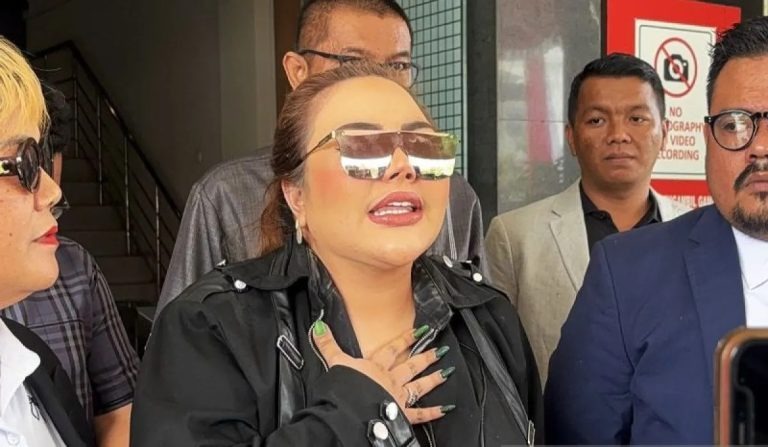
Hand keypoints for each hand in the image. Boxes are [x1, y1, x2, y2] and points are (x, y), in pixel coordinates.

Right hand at [312, 321, 454, 423]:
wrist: (351, 410)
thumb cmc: (344, 388)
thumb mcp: (335, 362)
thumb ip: (328, 345)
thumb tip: (319, 326)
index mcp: (375, 367)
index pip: (393, 349)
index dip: (406, 339)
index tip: (422, 330)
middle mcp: (390, 380)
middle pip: (411, 366)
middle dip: (426, 357)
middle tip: (441, 349)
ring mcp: (398, 397)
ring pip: (419, 386)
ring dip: (434, 379)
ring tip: (448, 372)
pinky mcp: (402, 415)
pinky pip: (420, 414)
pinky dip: (433, 412)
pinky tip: (446, 408)